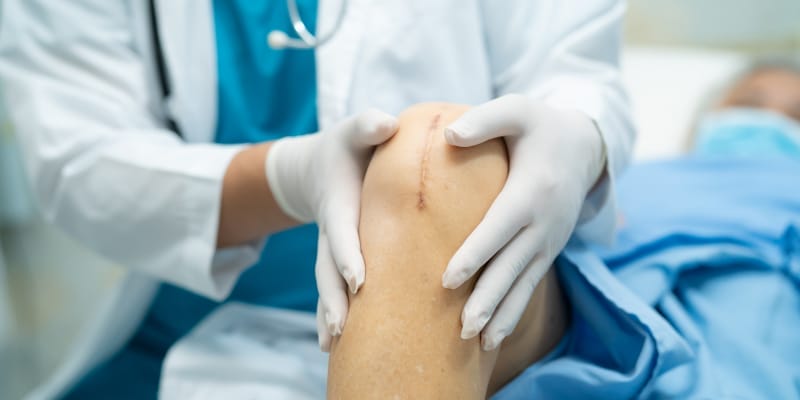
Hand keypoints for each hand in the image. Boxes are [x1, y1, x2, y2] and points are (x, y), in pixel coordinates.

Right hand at [265, 110, 398, 350]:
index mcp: (340, 202)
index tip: (358, 279)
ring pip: (326, 285)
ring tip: (334, 345)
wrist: (320, 166)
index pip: (342, 231)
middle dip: (333, 298)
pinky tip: (336, 345)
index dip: (348, 254)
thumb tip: (387, 123)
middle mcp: (332, 231)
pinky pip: (333, 290)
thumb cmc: (348, 147)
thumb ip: (367, 126)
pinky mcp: (339, 260)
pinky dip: (331, 315)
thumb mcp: (355, 130)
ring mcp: (332, 249)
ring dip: (329, 313)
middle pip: (327, 268)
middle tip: (343, 327)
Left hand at [441, 94, 605, 350]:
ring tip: (478, 344)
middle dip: (487, 299)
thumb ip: (485, 119)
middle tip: (462, 328)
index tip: (448, 279)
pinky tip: (494, 336)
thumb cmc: (539, 125)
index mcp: (530, 191)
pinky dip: (514, 311)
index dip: (474, 254)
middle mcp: (543, 223)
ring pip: (523, 284)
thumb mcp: (517, 109)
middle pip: (511, 267)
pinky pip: (531, 285)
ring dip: (502, 315)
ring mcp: (549, 240)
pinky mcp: (549, 250)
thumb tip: (449, 136)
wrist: (585, 145)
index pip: (498, 228)